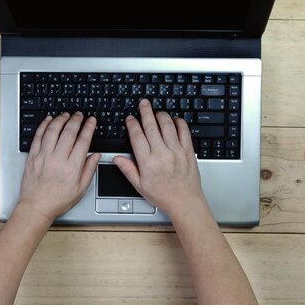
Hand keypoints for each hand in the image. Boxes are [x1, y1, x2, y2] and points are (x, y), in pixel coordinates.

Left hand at [18, 112, 100, 220]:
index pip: (83, 141)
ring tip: (66, 115)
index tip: (91, 121)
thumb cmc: (58, 200)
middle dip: (76, 120)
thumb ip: (89, 170)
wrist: (36, 207)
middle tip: (80, 114)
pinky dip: (44, 126)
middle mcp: (58, 159)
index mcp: (72, 167)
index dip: (89, 128)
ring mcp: (44, 156)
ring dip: (60, 119)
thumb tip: (96, 155)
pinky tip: (49, 120)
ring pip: (53, 131)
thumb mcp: (80, 189)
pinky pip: (38, 136)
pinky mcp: (33, 156)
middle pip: (69, 132)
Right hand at [113, 99, 204, 217]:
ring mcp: (176, 151)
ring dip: (161, 115)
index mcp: (147, 162)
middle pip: (151, 126)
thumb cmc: (163, 195)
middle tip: (143, 103)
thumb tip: (117, 159)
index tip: (130, 118)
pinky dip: (179, 122)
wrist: (184, 202)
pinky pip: (184, 131)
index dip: (132, 124)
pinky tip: (175, 119)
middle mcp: (162, 154)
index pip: (137, 136)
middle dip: (145, 112)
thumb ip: (128, 170)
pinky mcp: (188, 151)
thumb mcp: (140, 186)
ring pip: (167, 125)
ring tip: (156, 111)